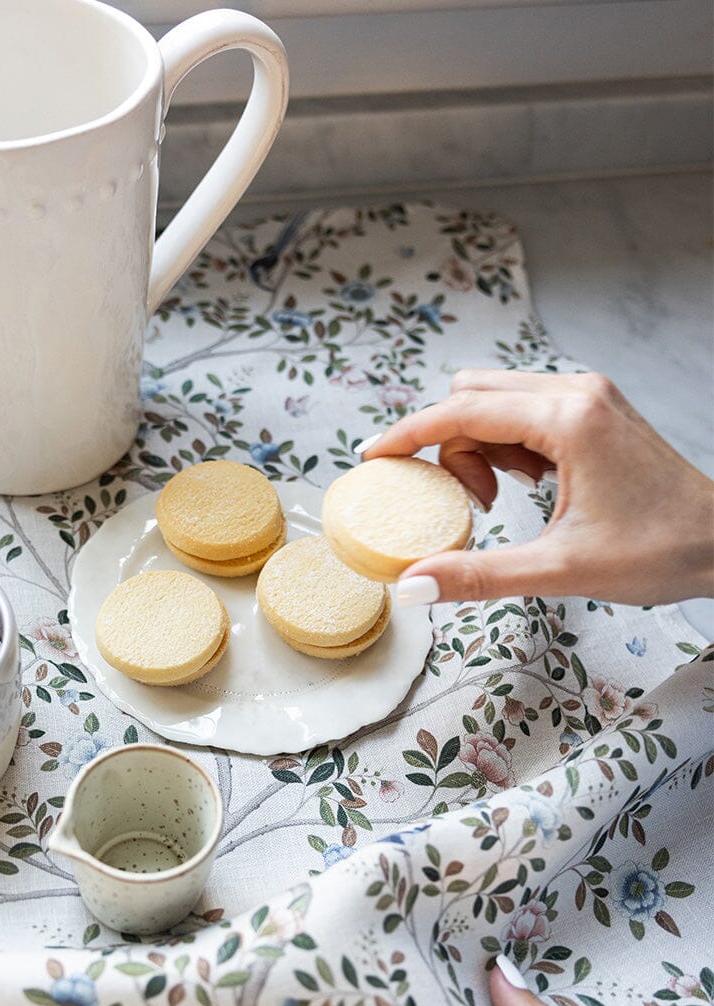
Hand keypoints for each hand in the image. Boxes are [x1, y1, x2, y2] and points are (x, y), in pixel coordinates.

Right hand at [360, 370, 713, 606]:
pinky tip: (525, 484)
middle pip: (473, 395)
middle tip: (462, 501)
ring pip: (497, 400)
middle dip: (449, 445)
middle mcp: (576, 391)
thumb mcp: (560, 570)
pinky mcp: (595, 410)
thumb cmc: (660, 550)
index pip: (462, 409)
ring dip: (478, 445)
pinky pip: (524, 410)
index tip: (372, 458)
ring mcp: (588, 396)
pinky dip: (506, 444)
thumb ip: (478, 575)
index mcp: (568, 418)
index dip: (409, 434)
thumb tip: (412, 587)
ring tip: (496, 498)